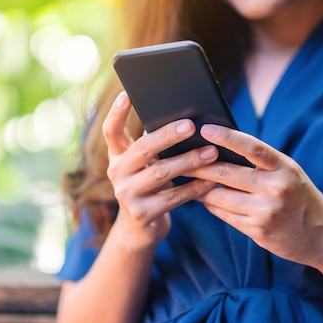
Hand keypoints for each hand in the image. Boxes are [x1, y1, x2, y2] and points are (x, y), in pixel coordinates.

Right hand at [102, 92, 218, 246]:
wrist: (140, 229)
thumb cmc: (149, 186)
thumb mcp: (144, 166)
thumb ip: (153, 147)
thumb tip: (187, 120)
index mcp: (117, 157)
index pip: (111, 132)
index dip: (116, 113)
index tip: (127, 94)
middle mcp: (117, 173)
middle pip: (142, 149)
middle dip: (167, 136)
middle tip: (191, 125)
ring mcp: (127, 195)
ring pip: (161, 173)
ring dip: (189, 161)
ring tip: (212, 152)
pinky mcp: (142, 214)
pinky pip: (172, 198)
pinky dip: (194, 188)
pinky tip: (210, 181)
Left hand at [190, 123, 322, 267]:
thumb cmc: (301, 198)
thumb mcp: (290, 174)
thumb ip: (262, 163)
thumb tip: (221, 150)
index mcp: (285, 168)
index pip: (252, 147)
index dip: (227, 137)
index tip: (205, 128)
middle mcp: (276, 188)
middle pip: (226, 174)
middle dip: (199, 166)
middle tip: (180, 159)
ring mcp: (266, 211)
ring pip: (219, 197)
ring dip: (201, 189)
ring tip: (189, 180)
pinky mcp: (258, 231)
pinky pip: (224, 215)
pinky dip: (212, 206)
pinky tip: (206, 200)